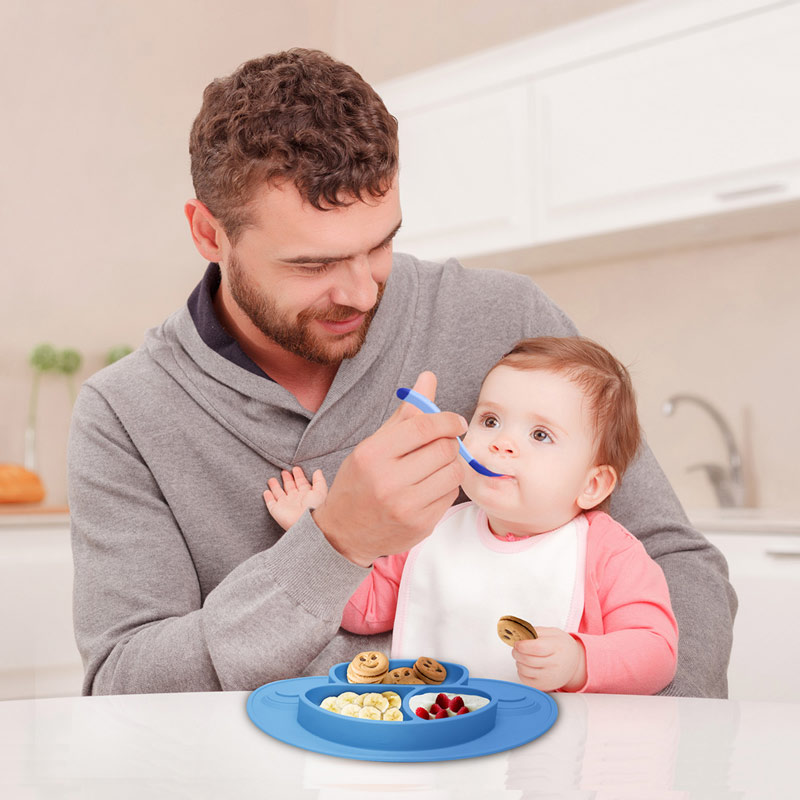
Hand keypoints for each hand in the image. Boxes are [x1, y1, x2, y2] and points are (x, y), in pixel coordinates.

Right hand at [264, 466, 327, 530]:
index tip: (296, 468)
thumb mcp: (320, 490)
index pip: (301, 483)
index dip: (299, 476)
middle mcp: (295, 500)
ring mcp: (285, 505)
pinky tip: (266, 492)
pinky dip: (268, 497)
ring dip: (275, 486)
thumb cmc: (316, 506)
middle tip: (284, 471)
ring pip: (279, 494)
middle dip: (287, 479)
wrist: (308, 522)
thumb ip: (319, 480)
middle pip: (290, 487)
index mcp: (306, 495)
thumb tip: (318, 471)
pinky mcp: (276, 510)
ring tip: (272, 479)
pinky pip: (270, 503)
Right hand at [311, 371, 466, 566]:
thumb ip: (405, 413)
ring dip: (452, 463)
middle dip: (450, 441)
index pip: (424, 427)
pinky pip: (451, 495)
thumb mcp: (374, 445)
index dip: (447, 419)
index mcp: (373, 454)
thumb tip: (428, 378)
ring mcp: (405, 506)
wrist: (344, 532)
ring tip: (439, 464)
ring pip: (453, 472)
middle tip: (444, 443)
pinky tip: (432, 485)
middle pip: (443, 448)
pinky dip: (448, 485)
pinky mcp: (420, 525)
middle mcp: (388, 480)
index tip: (454, 421)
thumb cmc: (360, 482)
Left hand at [512, 627, 586, 691]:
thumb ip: (535, 631)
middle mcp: (554, 665)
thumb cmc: (561, 647)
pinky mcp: (543, 686)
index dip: (522, 645)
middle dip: (517, 652)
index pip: (536, 648)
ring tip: (523, 656)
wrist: (574, 663)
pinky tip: (526, 665)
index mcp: (557, 648)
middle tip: (517, 648)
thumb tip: (519, 633)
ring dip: (518, 661)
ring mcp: (549, 678)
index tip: (518, 642)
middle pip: (528, 659)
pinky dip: (521, 671)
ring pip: (524, 670)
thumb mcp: (553, 633)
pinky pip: (524, 679)